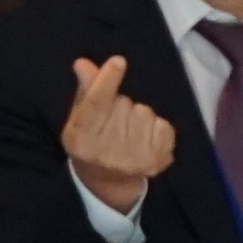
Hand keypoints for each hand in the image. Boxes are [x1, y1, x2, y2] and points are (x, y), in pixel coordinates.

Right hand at [59, 54, 175, 218]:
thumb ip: (85, 90)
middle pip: (123, 103)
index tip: (119, 61)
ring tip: (127, 133)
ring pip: (144, 112)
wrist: (108, 181)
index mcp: (81, 139)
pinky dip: (156, 127)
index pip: (95, 104)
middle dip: (119, 104)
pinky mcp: (156, 161)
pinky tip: (144, 139)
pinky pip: (163, 125)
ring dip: (137, 116)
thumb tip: (83, 63)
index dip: (107, 81)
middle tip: (111, 121)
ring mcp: (133, 158)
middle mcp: (107, 151)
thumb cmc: (90, 142)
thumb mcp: (79, 119)